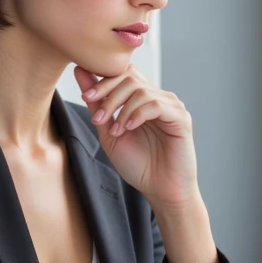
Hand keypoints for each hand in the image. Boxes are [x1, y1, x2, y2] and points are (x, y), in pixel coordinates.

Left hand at [74, 64, 198, 209]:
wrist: (160, 191)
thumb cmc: (138, 165)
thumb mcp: (109, 132)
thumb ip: (97, 104)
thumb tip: (80, 71)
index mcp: (143, 99)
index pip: (124, 72)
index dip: (103, 79)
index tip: (86, 96)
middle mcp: (159, 97)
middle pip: (130, 77)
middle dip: (108, 93)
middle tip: (98, 117)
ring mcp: (172, 106)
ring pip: (141, 90)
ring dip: (121, 109)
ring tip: (115, 131)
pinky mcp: (181, 118)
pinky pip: (156, 105)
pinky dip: (137, 114)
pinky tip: (128, 128)